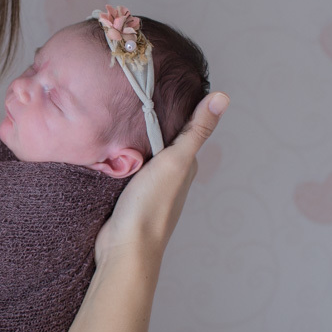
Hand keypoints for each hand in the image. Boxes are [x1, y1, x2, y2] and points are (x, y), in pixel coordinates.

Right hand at [95, 92, 228, 265]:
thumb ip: (196, 130)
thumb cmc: (151, 205)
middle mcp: (169, 175)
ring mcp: (148, 187)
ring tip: (115, 116)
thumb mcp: (175, 160)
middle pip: (161, 141)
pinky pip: (125, 169)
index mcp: (184, 165)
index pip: (182, 128)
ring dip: (131, 140)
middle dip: (149, 122)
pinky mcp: (126, 196)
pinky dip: (119, 156)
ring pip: (141, 155)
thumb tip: (223, 97)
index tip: (157, 83)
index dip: (172, 107)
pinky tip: (108, 148)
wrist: (124, 248)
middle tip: (129, 95)